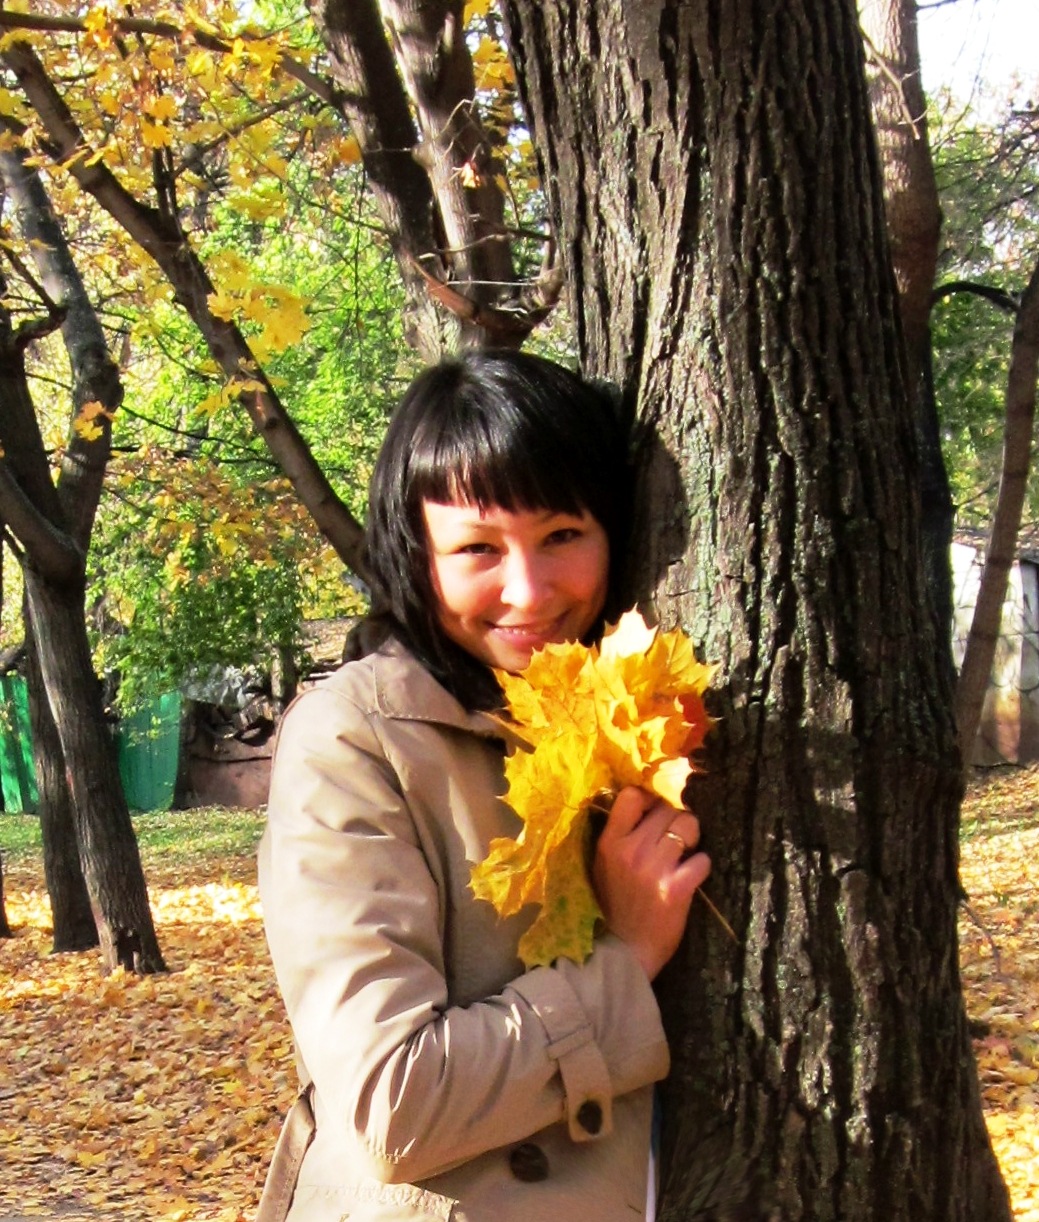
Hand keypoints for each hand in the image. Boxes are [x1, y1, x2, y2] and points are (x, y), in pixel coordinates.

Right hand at [592, 786, 710, 979]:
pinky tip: (691, 876)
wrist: (623, 951)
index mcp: (609, 843)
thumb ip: (620, 835)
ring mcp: (654, 869)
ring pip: (688, 826)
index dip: (649, 799)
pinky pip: (702, 860)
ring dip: (691, 838)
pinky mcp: (676, 889)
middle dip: (675, 820)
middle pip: (667, 809)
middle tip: (674, 838)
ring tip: (685, 853)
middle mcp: (631, 850)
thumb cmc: (614, 905)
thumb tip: (646, 804)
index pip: (631, 795)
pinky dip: (701, 866)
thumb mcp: (604, 865)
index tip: (654, 812)